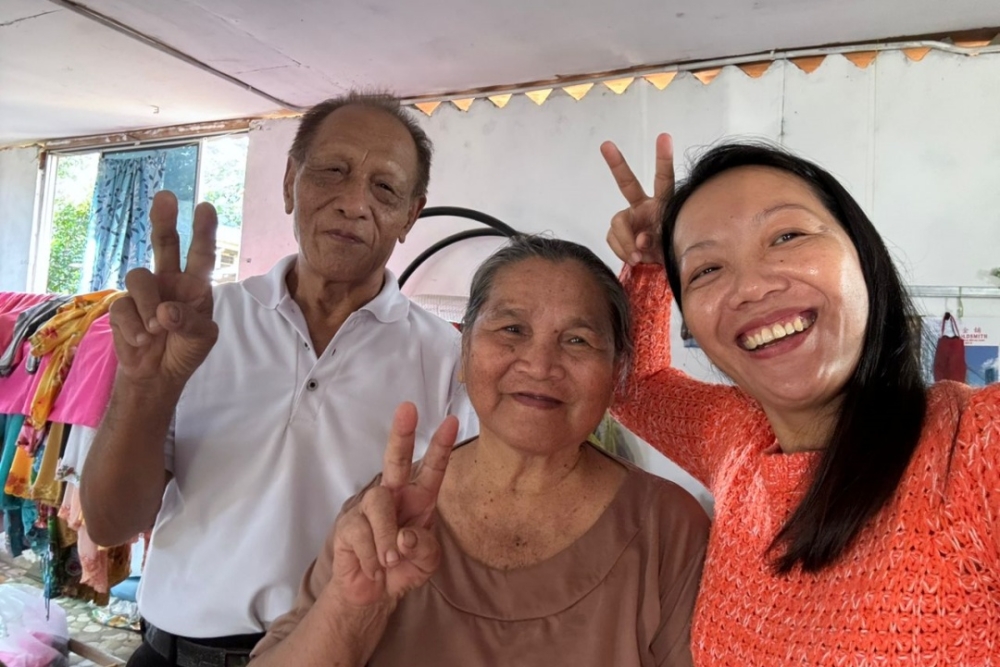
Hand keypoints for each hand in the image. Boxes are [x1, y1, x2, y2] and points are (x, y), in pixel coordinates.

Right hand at [109, 191, 218, 387]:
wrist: (157, 375)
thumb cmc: (185, 350)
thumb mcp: (201, 339)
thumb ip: (190, 323)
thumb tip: (164, 312)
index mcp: (195, 285)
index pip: (202, 254)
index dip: (204, 231)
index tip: (206, 207)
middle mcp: (169, 281)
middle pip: (165, 243)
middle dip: (164, 220)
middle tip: (166, 197)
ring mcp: (144, 292)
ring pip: (139, 277)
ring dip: (147, 304)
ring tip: (156, 331)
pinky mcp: (122, 307)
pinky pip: (123, 306)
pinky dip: (134, 327)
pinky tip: (142, 341)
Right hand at [330, 403, 458, 607]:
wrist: (373, 594)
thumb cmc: (404, 568)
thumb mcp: (426, 562)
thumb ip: (424, 548)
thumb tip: (404, 535)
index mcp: (419, 499)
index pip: (432, 469)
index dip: (441, 446)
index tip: (452, 421)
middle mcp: (393, 496)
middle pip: (395, 459)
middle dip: (402, 433)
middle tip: (408, 408)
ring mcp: (367, 508)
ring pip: (377, 504)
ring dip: (386, 539)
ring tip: (389, 561)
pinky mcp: (347, 525)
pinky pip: (360, 533)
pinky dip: (372, 558)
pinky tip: (373, 568)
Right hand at [600, 133, 674, 265]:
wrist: (661, 267)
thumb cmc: (672, 249)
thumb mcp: (671, 244)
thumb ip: (657, 239)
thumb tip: (640, 241)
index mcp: (662, 203)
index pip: (663, 179)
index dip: (663, 158)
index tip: (664, 137)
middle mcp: (643, 206)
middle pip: (627, 184)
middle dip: (617, 164)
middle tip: (606, 145)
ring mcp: (630, 219)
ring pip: (617, 223)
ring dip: (625, 242)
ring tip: (638, 257)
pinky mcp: (617, 233)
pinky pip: (613, 239)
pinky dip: (622, 251)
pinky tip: (633, 258)